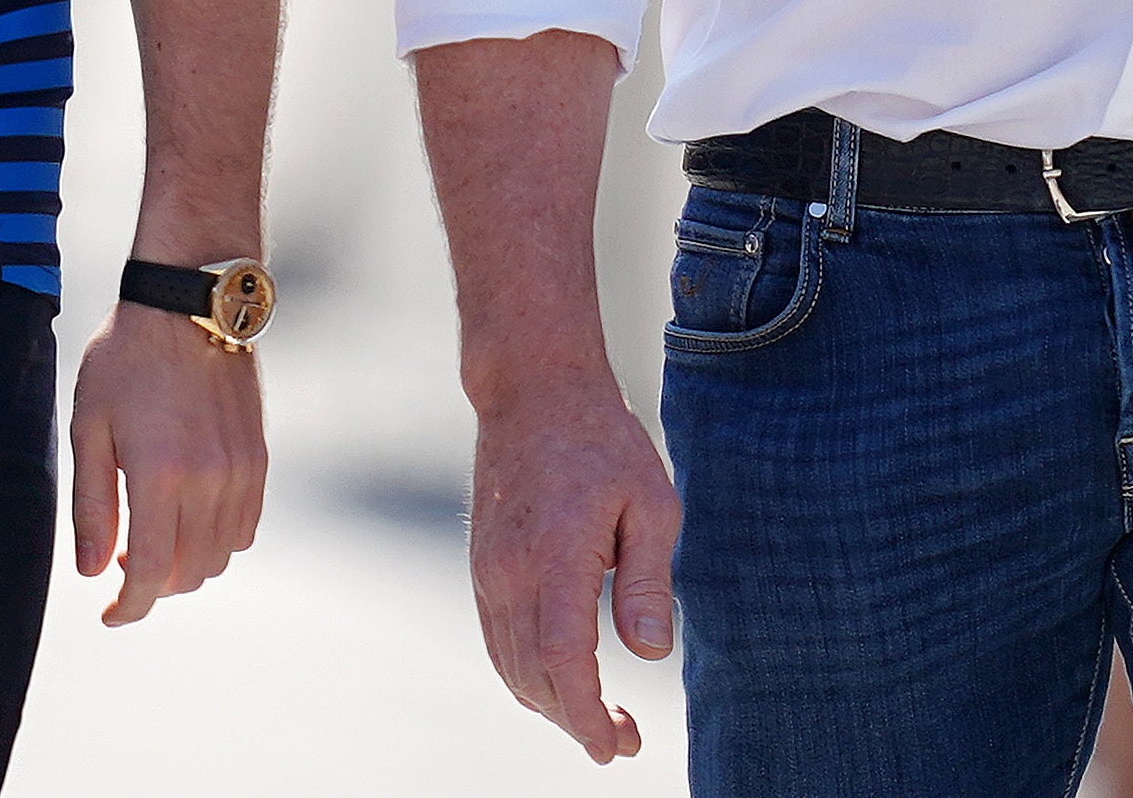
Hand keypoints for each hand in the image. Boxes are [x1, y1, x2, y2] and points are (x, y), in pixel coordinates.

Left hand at [68, 302, 265, 626]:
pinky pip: (245, 527)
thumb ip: (93, 504)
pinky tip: (189, 512)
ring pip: (220, 558)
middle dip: (153, 585)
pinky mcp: (258, 457)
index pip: (152, 574)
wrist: (190, 304)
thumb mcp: (90, 425)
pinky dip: (218, 539)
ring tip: (154, 531)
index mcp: (161, 475)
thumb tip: (93, 571)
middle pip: (189, 574)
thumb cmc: (126, 359)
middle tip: (122, 557)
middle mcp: (210, 479)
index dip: (129, 608)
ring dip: (186, 564)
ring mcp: (241, 470)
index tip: (110, 614)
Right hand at [467, 373, 679, 763]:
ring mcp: (488, 570)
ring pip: (509, 665)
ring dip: (549, 703)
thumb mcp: (650, 501)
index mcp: (556, 555)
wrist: (532, 388)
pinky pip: (497, 639)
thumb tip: (649, 652)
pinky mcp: (482, 565)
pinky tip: (561, 680)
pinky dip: (526, 673)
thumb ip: (648, 580)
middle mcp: (510, 570)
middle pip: (533, 675)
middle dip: (575, 721)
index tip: (614, 744)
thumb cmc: (603, 440)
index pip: (563, 660)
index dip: (586, 713)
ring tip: (597, 719)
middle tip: (623, 739)